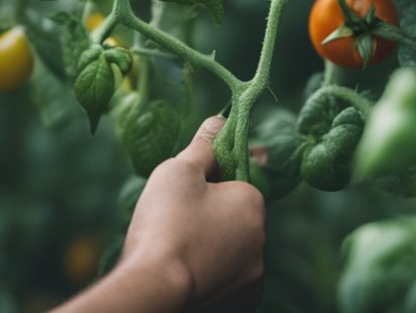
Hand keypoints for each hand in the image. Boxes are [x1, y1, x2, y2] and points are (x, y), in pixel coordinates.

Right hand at [120, 116, 265, 310]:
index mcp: (252, 203)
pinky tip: (185, 269)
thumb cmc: (167, 222)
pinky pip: (227, 277)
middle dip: (211, 212)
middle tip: (175, 216)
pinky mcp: (241, 303)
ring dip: (212, 244)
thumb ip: (204, 145)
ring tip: (176, 245)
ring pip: (231, 248)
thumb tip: (220, 121)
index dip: (214, 176)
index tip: (193, 184)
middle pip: (234, 216)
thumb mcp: (180, 170)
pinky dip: (211, 272)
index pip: (238, 179)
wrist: (155, 287)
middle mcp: (260, 240)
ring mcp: (252, 276)